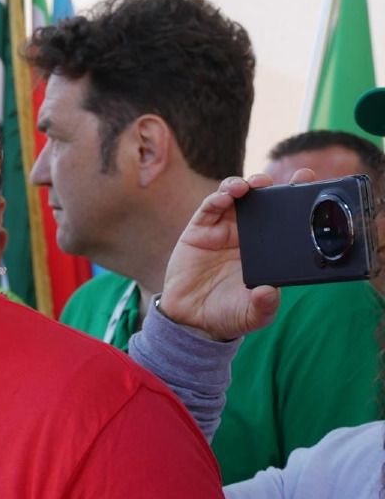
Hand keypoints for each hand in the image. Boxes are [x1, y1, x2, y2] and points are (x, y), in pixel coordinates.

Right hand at [159, 171, 314, 339]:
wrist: (191, 320)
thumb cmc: (227, 314)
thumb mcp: (252, 315)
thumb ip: (264, 305)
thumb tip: (270, 292)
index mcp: (265, 250)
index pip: (284, 220)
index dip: (295, 199)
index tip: (308, 182)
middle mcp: (245, 235)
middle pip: (261, 201)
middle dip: (271, 185)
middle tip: (280, 179)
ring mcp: (221, 231)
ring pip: (234, 198)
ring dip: (243, 186)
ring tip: (250, 185)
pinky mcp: (198, 231)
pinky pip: (208, 209)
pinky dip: (216, 199)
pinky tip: (224, 197)